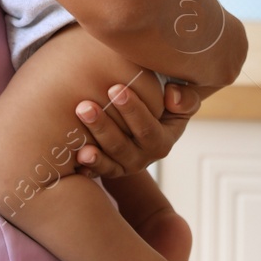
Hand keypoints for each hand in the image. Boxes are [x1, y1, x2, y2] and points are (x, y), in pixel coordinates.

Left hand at [72, 82, 202, 178]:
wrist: (143, 121)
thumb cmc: (163, 104)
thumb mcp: (179, 101)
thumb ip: (185, 98)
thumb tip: (171, 97)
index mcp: (162, 141)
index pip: (148, 130)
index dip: (132, 110)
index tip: (115, 88)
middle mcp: (143, 158)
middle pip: (121, 146)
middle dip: (103, 126)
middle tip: (85, 106)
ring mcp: (124, 166)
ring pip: (107, 160)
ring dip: (90, 145)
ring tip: (75, 127)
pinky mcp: (108, 169)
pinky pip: (96, 172)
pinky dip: (86, 166)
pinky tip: (75, 157)